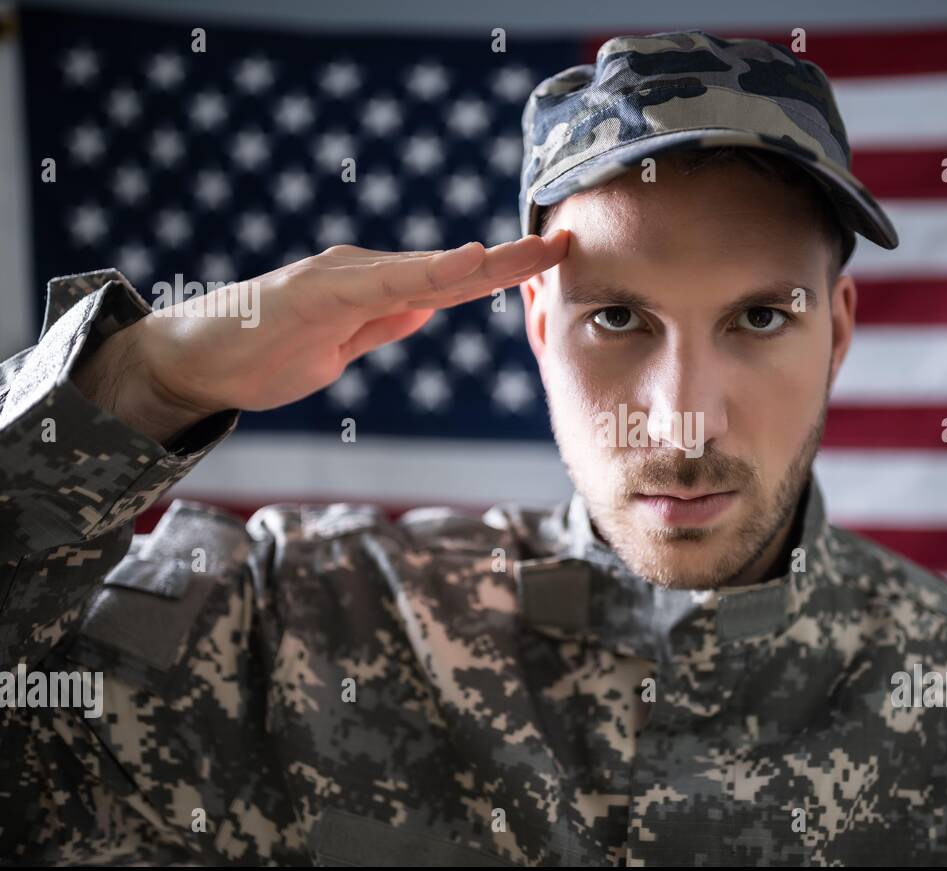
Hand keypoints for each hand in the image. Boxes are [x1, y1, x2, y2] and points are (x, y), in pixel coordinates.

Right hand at [135, 231, 569, 415]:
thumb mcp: (340, 349)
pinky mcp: (315, 291)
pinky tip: (461, 265)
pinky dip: (424, 273)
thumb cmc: (263, 353)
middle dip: (512, 259)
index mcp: (374, 290)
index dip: (505, 271)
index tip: (553, 262)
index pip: (453, 282)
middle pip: (452, 269)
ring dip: (483, 262)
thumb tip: (428, 308)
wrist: (193, 362)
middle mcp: (363, 274)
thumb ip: (382, 325)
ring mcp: (339, 278)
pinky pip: (381, 284)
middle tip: (565, 243)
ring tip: (533, 252)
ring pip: (424, 269)